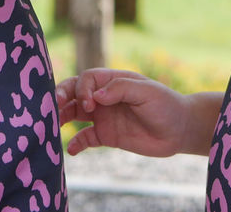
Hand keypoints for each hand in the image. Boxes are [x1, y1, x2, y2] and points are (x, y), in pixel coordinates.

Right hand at [56, 69, 193, 156]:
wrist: (178, 130)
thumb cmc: (165, 105)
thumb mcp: (147, 91)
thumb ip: (121, 89)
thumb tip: (95, 96)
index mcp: (113, 81)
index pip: (87, 79)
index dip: (83, 89)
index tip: (91, 104)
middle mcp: (104, 97)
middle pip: (75, 92)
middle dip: (62, 96)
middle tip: (54, 106)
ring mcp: (104, 116)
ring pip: (75, 113)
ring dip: (62, 116)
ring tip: (52, 125)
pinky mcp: (106, 135)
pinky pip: (85, 138)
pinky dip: (76, 143)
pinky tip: (70, 150)